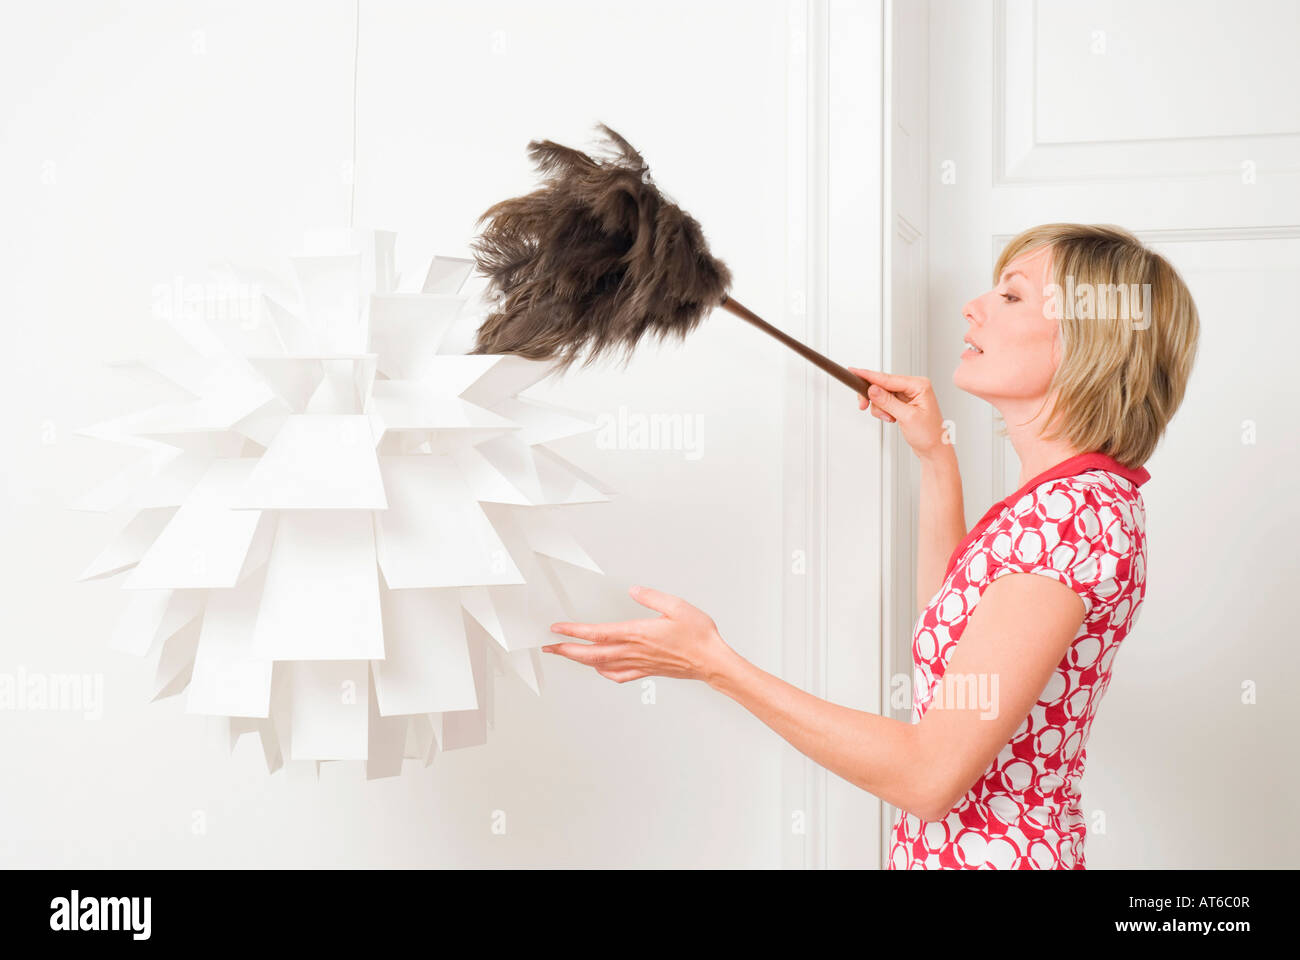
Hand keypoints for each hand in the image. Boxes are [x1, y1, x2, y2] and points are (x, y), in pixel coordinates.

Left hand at [544, 585, 733, 683]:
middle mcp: (634, 650)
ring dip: (580, 660)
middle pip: (591, 653)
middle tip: (549, 648)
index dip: (574, 631)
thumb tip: (634, 591)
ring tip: (566, 655)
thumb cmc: (699, 636)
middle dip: (566, 650)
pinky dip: (603, 672)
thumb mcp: (677, 606)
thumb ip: (652, 597)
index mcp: (638, 633)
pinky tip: (599, 669)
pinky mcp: (647, 671)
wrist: (711, 662)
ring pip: (601, 665)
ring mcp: (639, 663)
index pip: (597, 633)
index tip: (557, 629)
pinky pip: (618, 675)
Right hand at [848, 366, 949, 460]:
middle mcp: (914, 387)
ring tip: (889, 418)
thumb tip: (873, 389)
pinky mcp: (903, 403)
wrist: (934, 450)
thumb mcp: (907, 417)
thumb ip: (888, 402)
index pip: (888, 378)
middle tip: (863, 405)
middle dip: (874, 398)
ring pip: (881, 394)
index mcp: (919, 385)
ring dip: (880, 408)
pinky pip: (885, 401)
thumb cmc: (930, 435)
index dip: (869, 376)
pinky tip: (890, 418)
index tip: (854, 371)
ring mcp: (908, 395)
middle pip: (882, 384)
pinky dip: (883, 411)